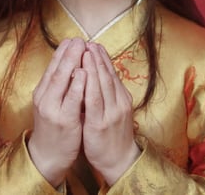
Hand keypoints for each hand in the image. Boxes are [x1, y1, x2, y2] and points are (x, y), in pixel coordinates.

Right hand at [28, 38, 85, 186]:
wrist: (48, 156)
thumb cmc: (55, 126)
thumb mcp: (52, 103)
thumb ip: (60, 85)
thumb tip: (70, 63)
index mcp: (42, 92)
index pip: (52, 67)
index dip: (62, 52)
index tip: (71, 39)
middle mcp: (45, 98)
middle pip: (56, 71)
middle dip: (68, 53)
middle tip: (78, 39)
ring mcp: (53, 109)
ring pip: (62, 82)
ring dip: (72, 63)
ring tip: (82, 48)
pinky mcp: (65, 121)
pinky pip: (72, 100)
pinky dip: (77, 85)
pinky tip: (84, 73)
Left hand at [82, 42, 139, 185]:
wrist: (119, 161)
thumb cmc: (113, 134)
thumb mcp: (114, 110)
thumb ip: (107, 93)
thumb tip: (98, 74)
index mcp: (122, 98)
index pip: (112, 73)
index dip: (103, 58)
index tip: (94, 44)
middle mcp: (119, 102)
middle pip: (107, 74)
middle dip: (97, 57)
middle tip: (89, 42)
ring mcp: (111, 113)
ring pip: (102, 84)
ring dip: (93, 65)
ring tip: (86, 51)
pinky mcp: (100, 124)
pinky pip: (93, 101)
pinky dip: (88, 85)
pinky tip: (82, 74)